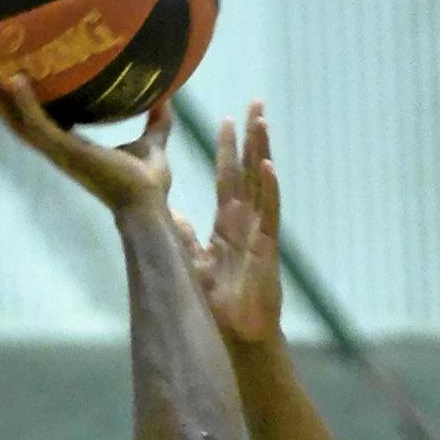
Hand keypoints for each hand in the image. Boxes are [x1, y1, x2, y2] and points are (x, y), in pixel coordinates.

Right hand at [0, 75, 173, 217]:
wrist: (148, 204)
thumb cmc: (148, 183)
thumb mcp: (152, 143)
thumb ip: (156, 121)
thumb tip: (169, 96)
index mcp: (73, 147)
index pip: (41, 121)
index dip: (24, 103)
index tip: (11, 77)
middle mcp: (60, 150)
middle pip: (19, 122)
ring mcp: (59, 153)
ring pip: (19, 124)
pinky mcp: (65, 153)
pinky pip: (39, 125)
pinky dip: (25, 104)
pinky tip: (15, 80)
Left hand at [179, 104, 281, 340]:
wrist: (236, 336)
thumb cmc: (218, 305)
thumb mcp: (194, 262)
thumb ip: (184, 236)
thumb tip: (169, 212)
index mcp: (228, 224)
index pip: (227, 178)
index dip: (227, 149)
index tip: (225, 119)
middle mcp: (246, 222)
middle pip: (249, 170)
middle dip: (251, 136)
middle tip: (254, 103)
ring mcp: (260, 233)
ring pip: (262, 183)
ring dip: (262, 151)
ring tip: (262, 121)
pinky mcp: (268, 249)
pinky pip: (270, 214)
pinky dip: (270, 190)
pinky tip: (268, 167)